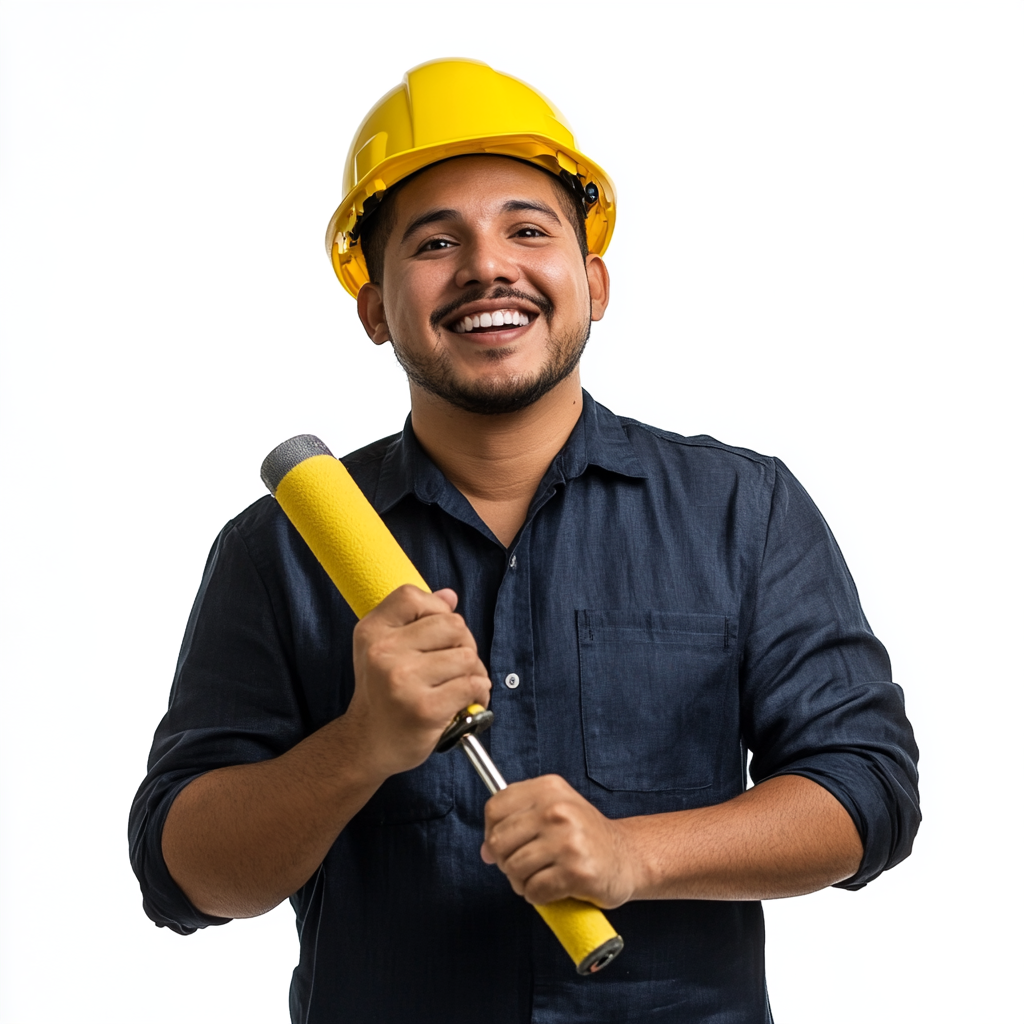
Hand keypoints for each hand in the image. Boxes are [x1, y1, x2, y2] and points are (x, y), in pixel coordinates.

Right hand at [348, 585, 490, 779]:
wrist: (368, 743)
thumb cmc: (383, 692)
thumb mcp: (384, 648)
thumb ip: (415, 618)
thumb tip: (449, 596)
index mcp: (372, 631)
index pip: (413, 597)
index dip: (437, 610)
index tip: (437, 633)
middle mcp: (383, 652)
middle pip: (453, 625)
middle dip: (464, 643)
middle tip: (455, 664)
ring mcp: (403, 680)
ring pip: (467, 656)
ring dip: (475, 672)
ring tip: (462, 685)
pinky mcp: (425, 708)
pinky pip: (472, 685)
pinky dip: (479, 693)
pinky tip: (468, 701)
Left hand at [480, 775, 637, 908]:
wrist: (627, 857)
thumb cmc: (584, 836)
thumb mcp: (553, 811)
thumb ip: (516, 821)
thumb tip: (485, 850)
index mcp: (549, 788)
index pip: (495, 808)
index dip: (491, 832)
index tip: (504, 844)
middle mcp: (558, 810)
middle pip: (498, 841)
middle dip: (505, 861)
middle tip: (525, 865)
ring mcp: (568, 840)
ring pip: (514, 869)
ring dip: (522, 882)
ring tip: (541, 876)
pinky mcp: (577, 871)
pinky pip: (534, 891)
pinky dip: (538, 896)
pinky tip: (554, 888)